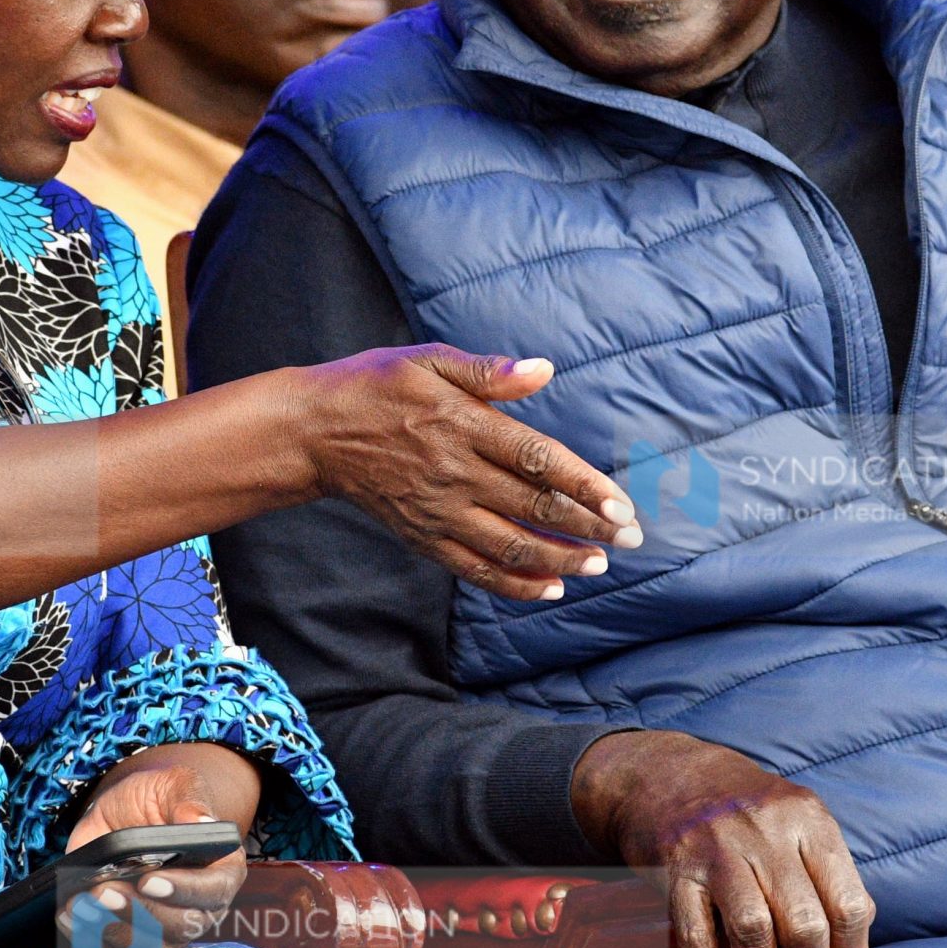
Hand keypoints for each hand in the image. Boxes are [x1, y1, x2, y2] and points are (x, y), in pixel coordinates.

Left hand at [64, 743, 257, 947]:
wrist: (131, 811)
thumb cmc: (161, 798)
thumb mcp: (175, 785)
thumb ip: (189, 801)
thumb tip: (201, 821)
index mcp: (222, 870)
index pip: (211, 891)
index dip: (182, 890)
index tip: (149, 880)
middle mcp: (201, 906)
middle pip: (178, 926)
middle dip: (138, 912)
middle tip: (104, 891)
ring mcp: (168, 926)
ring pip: (147, 945)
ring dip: (111, 929)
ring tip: (81, 904)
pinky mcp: (136, 935)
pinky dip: (90, 936)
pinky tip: (69, 914)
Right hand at [292, 345, 640, 600]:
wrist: (315, 432)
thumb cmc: (377, 386)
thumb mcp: (428, 360)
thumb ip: (489, 371)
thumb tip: (545, 369)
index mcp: (462, 425)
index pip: (536, 459)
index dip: (583, 485)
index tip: (621, 505)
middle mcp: (453, 473)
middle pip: (532, 507)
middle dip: (588, 528)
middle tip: (631, 540)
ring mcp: (437, 511)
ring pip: (509, 546)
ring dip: (560, 560)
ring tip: (599, 566)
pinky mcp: (421, 536)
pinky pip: (475, 568)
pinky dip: (514, 583)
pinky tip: (550, 587)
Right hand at [572, 728, 872, 947]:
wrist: (663, 772)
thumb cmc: (740, 809)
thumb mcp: (793, 820)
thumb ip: (823, 873)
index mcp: (808, 818)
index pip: (849, 904)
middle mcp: (766, 829)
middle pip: (804, 924)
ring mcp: (717, 846)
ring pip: (755, 932)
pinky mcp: (675, 867)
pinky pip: (697, 937)